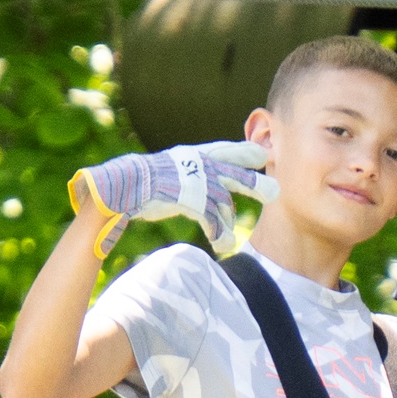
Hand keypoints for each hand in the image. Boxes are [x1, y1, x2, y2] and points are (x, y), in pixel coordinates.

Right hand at [67, 142, 276, 257]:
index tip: (261, 155)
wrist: (121, 185)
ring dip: (227, 222)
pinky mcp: (190, 199)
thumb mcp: (170, 172)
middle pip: (233, 173)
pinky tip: (221, 245)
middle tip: (275, 192)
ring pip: (223, 201)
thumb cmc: (140, 182)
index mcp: (192, 156)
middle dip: (254, 183)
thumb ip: (188, 176)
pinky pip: (211, 219)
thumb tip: (201, 191)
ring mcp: (195, 182)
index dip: (241, 152)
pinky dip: (217, 234)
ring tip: (228, 242)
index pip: (222, 152)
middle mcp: (197, 166)